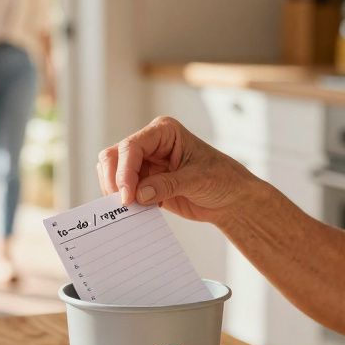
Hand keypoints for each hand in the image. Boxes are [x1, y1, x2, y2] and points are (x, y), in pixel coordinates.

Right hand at [98, 116, 253, 222]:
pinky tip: (138, 212)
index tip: (128, 197)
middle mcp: (150, 144)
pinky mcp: (145, 182)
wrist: (230, 198)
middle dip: (114, 180)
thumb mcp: (197, 180)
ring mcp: (145, 163)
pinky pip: (123, 190)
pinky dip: (124, 201)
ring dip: (116, 191)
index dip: (124, 171)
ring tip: (131, 210)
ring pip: (113, 173)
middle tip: (123, 205)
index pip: (131, 146)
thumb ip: (167, 185)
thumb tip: (138, 194)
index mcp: (164, 132)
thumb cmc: (221, 179)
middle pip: (114, 156)